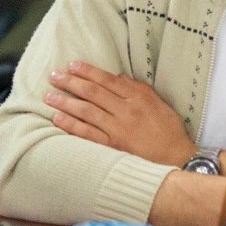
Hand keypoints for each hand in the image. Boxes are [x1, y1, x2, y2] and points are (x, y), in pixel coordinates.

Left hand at [44, 61, 193, 166]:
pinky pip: (88, 134)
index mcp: (139, 98)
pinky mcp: (114, 147)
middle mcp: (127, 112)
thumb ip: (138, 89)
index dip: (88, 71)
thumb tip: (117, 77)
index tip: (72, 65)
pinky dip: (71, 125)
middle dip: (71, 83)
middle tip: (53, 76)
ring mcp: (119, 130)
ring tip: (48, 96)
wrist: (177, 160)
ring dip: (65, 102)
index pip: (108, 80)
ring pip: (87, 112)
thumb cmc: (168, 131)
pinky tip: (57, 118)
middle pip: (93, 93)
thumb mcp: (159, 103)